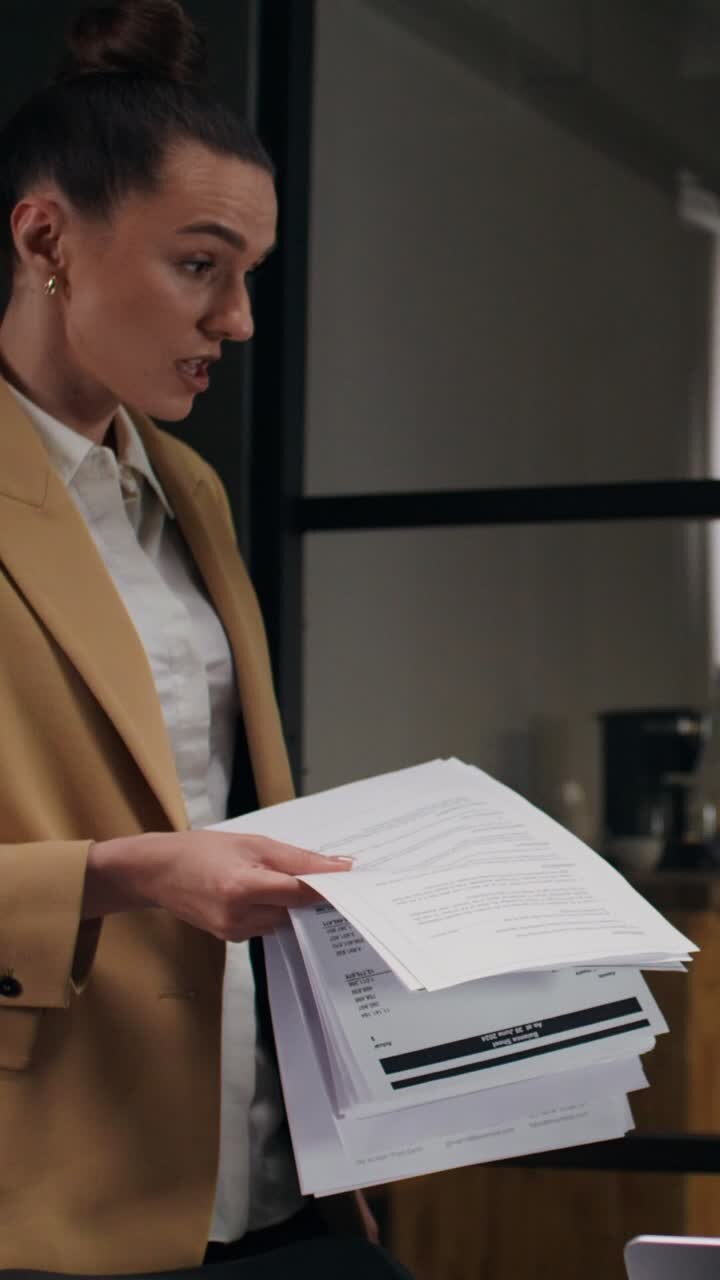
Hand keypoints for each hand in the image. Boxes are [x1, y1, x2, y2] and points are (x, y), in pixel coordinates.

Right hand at [83, 830, 351, 940]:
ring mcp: (234, 931)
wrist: (157, 871)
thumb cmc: (202, 849)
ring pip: (284, 919)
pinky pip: (268, 925)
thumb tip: (338, 866)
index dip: (329, 887)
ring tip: (298, 880)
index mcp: (243, 887)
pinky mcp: (231, 937)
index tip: (355, 880)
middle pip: (295, 909)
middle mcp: (239, 916)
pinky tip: (272, 893)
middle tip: (337, 878)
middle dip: (314, 894)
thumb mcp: (253, 842)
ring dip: (295, 903)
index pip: (301, 892)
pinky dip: (276, 910)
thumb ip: (297, 858)